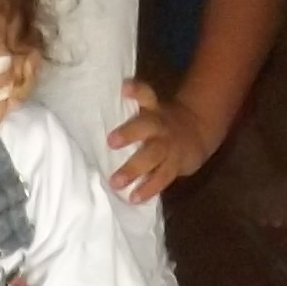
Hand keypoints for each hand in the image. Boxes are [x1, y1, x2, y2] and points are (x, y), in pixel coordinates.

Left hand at [106, 77, 219, 201]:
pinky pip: (162, 177)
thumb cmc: (161, 124)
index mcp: (153, 110)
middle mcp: (161, 125)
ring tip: (116, 183)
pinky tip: (134, 198)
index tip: (124, 87)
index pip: (146, 95)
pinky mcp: (175, 164)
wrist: (198, 131)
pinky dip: (148, 188)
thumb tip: (88, 126)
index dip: (136, 90)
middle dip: (130, 133)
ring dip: (134, 169)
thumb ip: (131, 117)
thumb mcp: (151, 112)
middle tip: (110, 142)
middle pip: (147, 126)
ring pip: (153, 155)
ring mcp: (169, 145)